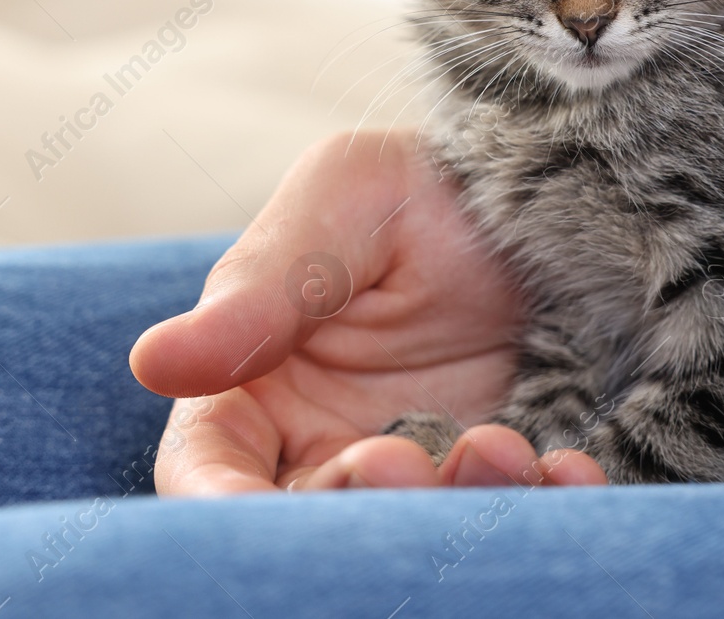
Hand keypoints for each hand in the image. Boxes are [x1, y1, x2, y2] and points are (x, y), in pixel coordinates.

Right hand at [129, 131, 606, 492]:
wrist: (543, 189)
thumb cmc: (415, 189)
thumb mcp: (340, 205)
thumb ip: (258, 289)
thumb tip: (154, 361)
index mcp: (254, 385)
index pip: (206, 470)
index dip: (222, 504)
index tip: (264, 508)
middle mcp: (323, 445)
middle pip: (305, 523)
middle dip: (353, 511)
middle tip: (407, 463)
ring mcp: (413, 466)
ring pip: (405, 533)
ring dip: (449, 510)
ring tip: (503, 448)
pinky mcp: (493, 476)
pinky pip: (506, 517)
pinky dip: (537, 509)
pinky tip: (568, 471)